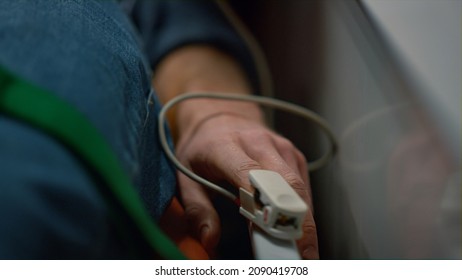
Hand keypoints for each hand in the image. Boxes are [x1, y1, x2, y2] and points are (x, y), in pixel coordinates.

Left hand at [175, 108, 318, 258]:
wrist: (221, 114)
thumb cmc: (201, 146)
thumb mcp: (185, 175)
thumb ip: (196, 209)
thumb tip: (209, 240)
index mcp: (226, 146)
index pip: (250, 176)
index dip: (265, 207)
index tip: (273, 236)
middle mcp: (258, 143)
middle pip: (286, 185)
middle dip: (298, 224)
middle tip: (302, 257)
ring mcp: (280, 147)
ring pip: (300, 189)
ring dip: (304, 221)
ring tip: (301, 251)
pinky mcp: (293, 154)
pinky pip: (304, 186)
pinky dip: (302, 210)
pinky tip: (295, 228)